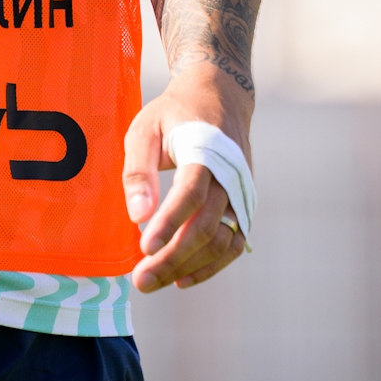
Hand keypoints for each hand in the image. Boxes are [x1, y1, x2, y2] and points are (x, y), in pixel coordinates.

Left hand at [122, 77, 249, 295]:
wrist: (219, 98)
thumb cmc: (174, 114)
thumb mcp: (145, 128)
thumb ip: (139, 170)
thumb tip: (137, 216)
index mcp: (207, 150)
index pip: (191, 193)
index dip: (169, 222)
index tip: (144, 248)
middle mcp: (231, 175)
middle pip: (206, 226)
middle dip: (172, 257)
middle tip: (140, 281)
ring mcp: (241, 193)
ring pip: (221, 240)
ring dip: (188, 266)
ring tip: (154, 282)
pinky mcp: (242, 206)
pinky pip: (233, 243)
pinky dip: (211, 265)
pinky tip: (183, 279)